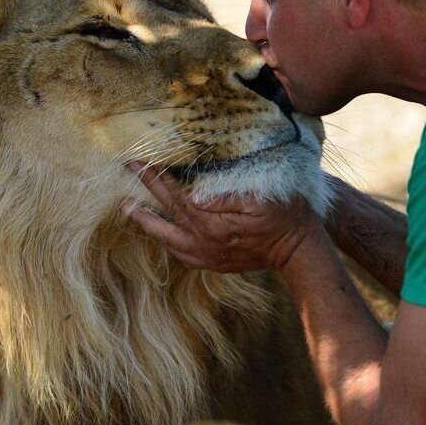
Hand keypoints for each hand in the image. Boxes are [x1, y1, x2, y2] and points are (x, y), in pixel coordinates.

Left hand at [122, 162, 323, 272]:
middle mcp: (203, 243)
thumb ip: (225, 199)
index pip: (177, 195)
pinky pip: (180, 254)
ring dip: (147, 221)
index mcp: (213, 224)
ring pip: (167, 238)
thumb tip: (194, 197)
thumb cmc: (283, 216)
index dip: (158, 177)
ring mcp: (206, 256)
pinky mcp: (213, 263)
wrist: (297, 250)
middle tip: (128, 171)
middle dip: (146, 191)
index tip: (141, 161)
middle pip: (168, 212)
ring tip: (129, 208)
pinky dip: (166, 242)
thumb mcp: (260, 200)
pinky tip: (160, 233)